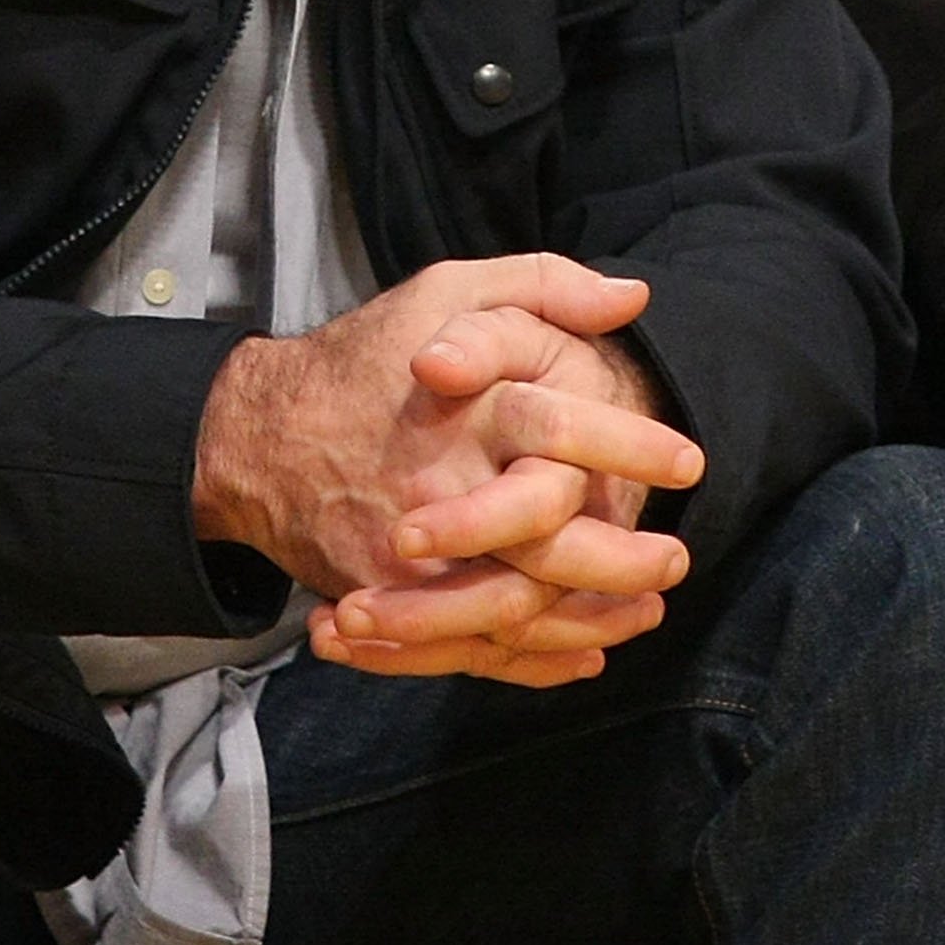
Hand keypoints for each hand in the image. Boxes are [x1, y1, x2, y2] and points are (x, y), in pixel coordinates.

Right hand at [193, 254, 702, 688]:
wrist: (255, 438)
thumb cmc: (360, 360)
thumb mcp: (443, 293)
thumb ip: (539, 284)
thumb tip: (632, 297)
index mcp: (462, 407)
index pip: (559, 425)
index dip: (632, 445)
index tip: (690, 459)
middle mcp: (439, 484)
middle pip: (550, 538)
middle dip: (626, 556)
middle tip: (676, 558)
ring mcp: (410, 554)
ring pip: (521, 606)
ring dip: (594, 617)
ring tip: (643, 609)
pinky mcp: (390, 599)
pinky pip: (473, 646)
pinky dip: (535, 661)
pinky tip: (583, 652)